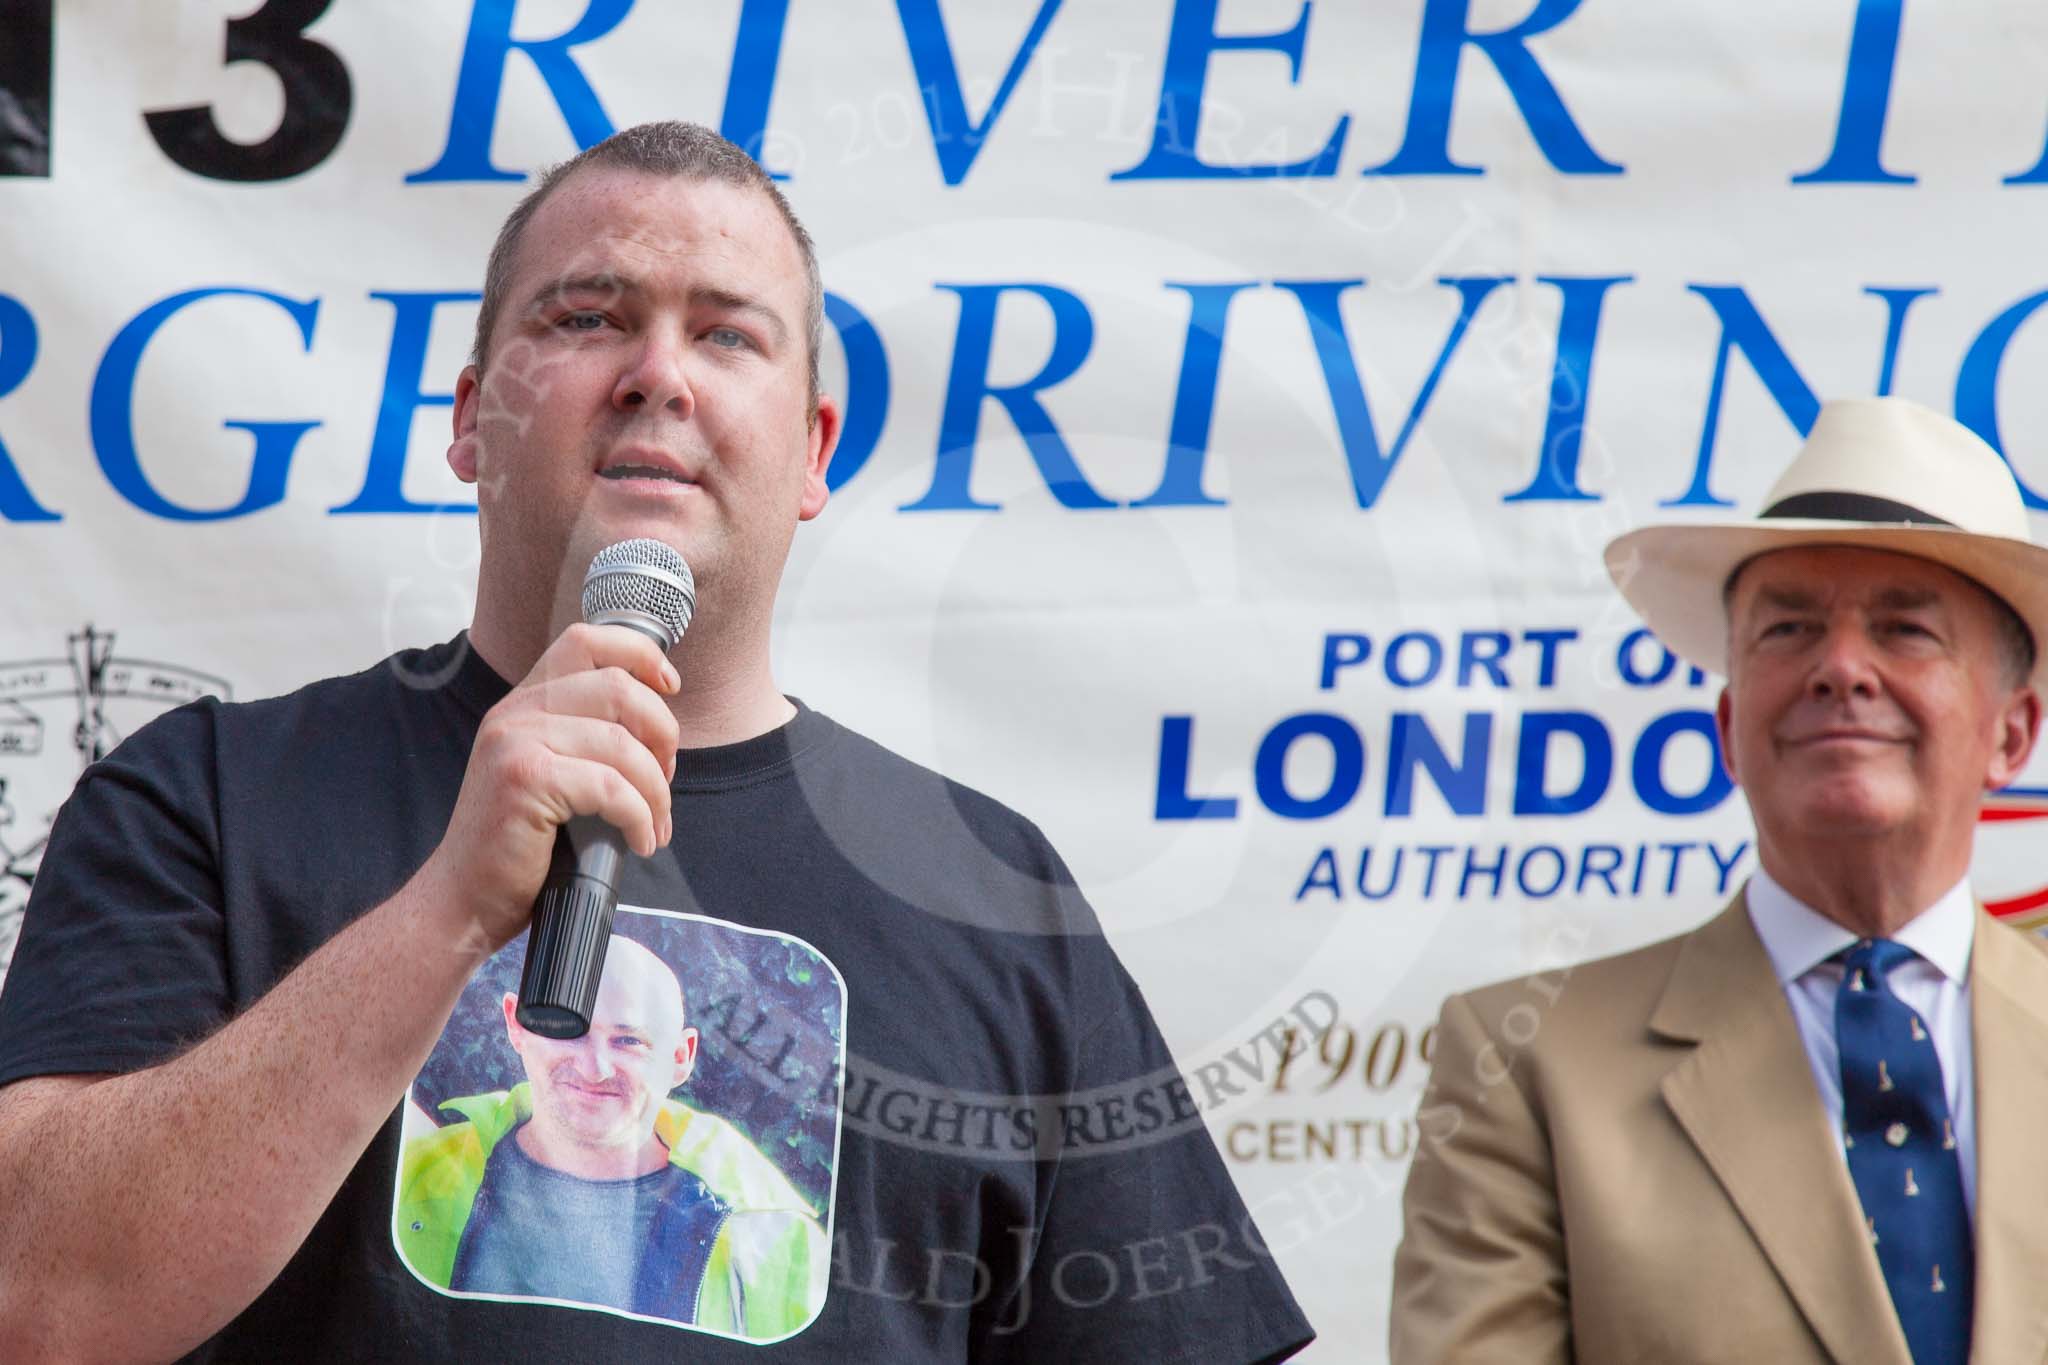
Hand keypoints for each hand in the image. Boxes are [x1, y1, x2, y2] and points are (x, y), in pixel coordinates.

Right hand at [424, 625, 679, 951]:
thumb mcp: (549, 773)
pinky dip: (640, 817)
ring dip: (656, 790)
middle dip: (662, 734)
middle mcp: (515, 712)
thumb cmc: (519, 845)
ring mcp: (515, 742)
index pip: (585, 641)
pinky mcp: (524, 780)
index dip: (639, 653)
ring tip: (656, 823)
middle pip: (618, 688)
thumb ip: (585, 739)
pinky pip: (610, 786)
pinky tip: (642, 841)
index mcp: (524, 703)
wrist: (464, 899)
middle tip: (666, 780)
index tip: (670, 687)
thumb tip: (661, 731)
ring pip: (621, 744)